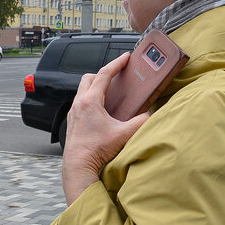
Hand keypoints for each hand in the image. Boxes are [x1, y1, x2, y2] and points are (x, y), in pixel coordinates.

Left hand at [61, 52, 150, 202]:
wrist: (78, 165)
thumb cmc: (96, 150)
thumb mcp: (124, 134)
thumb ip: (141, 122)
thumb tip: (152, 115)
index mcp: (90, 102)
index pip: (104, 74)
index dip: (116, 64)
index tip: (125, 58)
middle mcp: (79, 104)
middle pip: (89, 78)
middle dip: (102, 73)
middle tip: (116, 74)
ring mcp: (73, 113)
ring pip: (82, 90)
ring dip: (95, 86)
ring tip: (109, 91)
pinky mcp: (72, 122)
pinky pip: (80, 102)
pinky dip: (90, 99)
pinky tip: (100, 110)